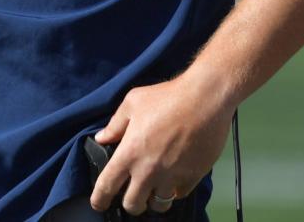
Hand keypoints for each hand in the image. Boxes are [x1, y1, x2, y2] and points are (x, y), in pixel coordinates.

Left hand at [89, 74, 234, 216]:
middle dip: (130, 203)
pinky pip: (179, 194)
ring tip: (153, 190)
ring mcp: (172, 177)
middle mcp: (148, 171)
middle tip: (132, 194)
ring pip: (158, 205)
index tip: (98, 204)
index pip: (107, 186)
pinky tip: (173, 179)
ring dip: (154, 199)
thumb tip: (102, 138)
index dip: (99, 199)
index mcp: (129, 153)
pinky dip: (174, 190)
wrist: (205, 100)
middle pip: (133, 205)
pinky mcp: (193, 177)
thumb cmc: (166, 98)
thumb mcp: (132, 103)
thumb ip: (115, 125)